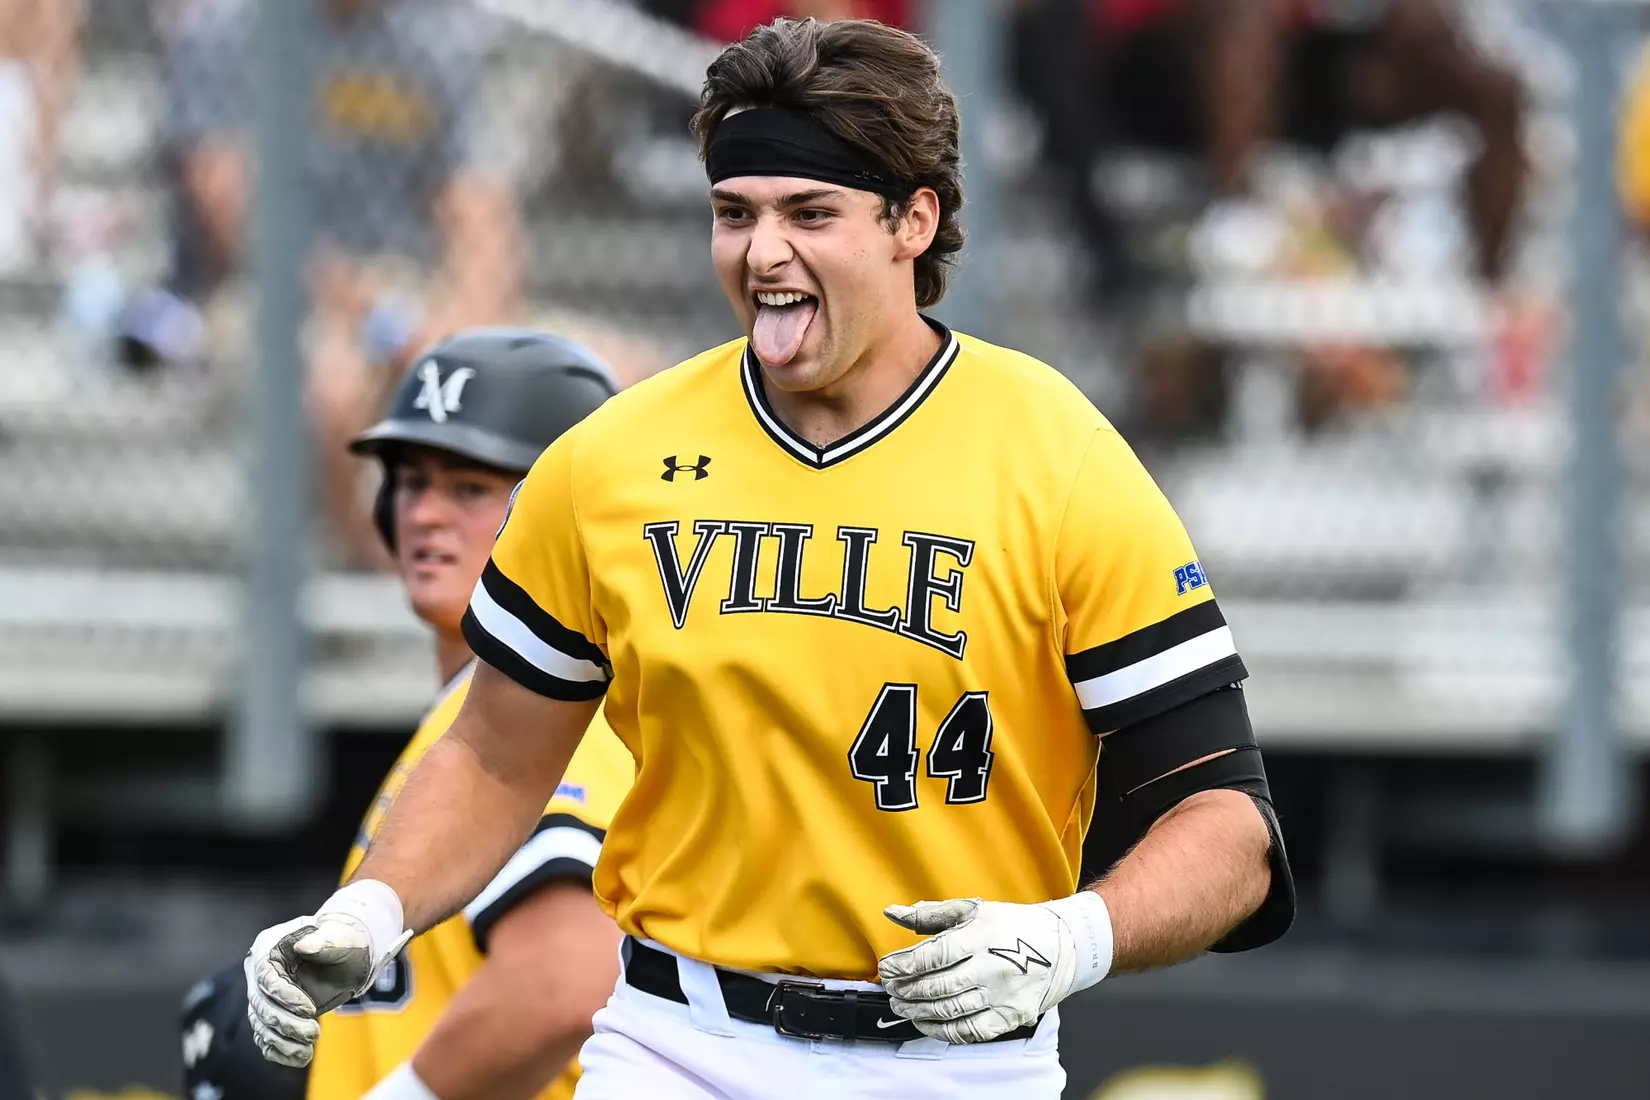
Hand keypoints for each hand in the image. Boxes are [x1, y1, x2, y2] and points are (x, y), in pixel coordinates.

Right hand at [244, 881, 410, 1065]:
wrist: (347, 955)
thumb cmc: (343, 940)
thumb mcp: (339, 935)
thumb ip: (324, 940)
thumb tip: (304, 946)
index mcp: (269, 947)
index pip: (266, 977)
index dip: (284, 996)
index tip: (309, 1010)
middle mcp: (260, 972)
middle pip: (261, 1005)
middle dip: (286, 1023)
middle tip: (314, 1033)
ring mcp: (265, 996)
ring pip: (262, 1025)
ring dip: (283, 1041)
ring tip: (307, 1051)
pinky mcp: (273, 1015)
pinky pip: (267, 1038)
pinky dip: (280, 1051)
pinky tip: (300, 1058)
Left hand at [876, 892, 1112, 1043]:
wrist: (1062, 947)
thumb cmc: (1011, 925)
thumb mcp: (972, 910)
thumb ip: (929, 914)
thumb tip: (891, 913)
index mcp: (982, 936)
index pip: (934, 955)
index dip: (905, 964)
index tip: (887, 968)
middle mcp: (993, 968)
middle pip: (939, 986)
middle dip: (907, 991)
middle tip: (891, 990)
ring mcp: (1003, 996)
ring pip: (951, 1011)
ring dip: (918, 1011)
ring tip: (901, 1006)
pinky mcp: (1011, 1016)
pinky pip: (970, 1031)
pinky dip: (942, 1031)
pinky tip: (925, 1023)